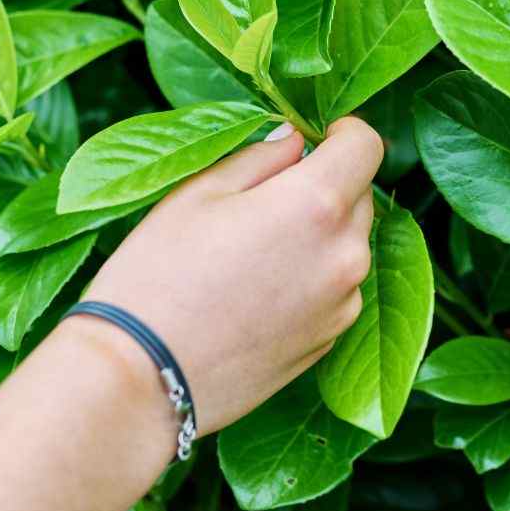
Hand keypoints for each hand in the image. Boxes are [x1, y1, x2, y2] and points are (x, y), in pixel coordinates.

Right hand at [69, 115, 384, 434]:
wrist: (143, 378)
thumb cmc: (157, 275)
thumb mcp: (197, 193)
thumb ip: (258, 156)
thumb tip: (294, 139)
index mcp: (315, 204)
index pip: (366, 145)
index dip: (342, 132)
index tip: (316, 136)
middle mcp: (345, 254)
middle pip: (359, 196)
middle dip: (324, 184)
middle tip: (264, 198)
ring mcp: (343, 303)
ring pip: (348, 245)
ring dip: (319, 234)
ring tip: (254, 252)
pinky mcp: (330, 341)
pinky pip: (337, 289)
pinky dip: (313, 277)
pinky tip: (258, 291)